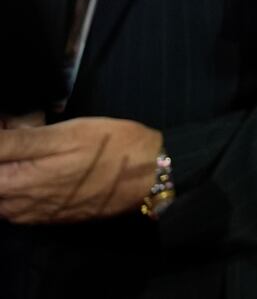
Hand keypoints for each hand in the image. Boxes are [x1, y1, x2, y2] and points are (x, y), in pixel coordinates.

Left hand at [0, 117, 162, 223]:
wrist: (151, 177)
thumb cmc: (110, 148)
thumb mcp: (65, 134)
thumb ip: (16, 142)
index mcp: (15, 183)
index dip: (2, 144)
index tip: (13, 130)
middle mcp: (15, 206)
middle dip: (7, 158)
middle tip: (26, 134)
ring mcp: (31, 216)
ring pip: (3, 195)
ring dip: (11, 171)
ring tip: (39, 149)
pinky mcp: (47, 218)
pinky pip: (17, 203)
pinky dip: (20, 185)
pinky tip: (45, 166)